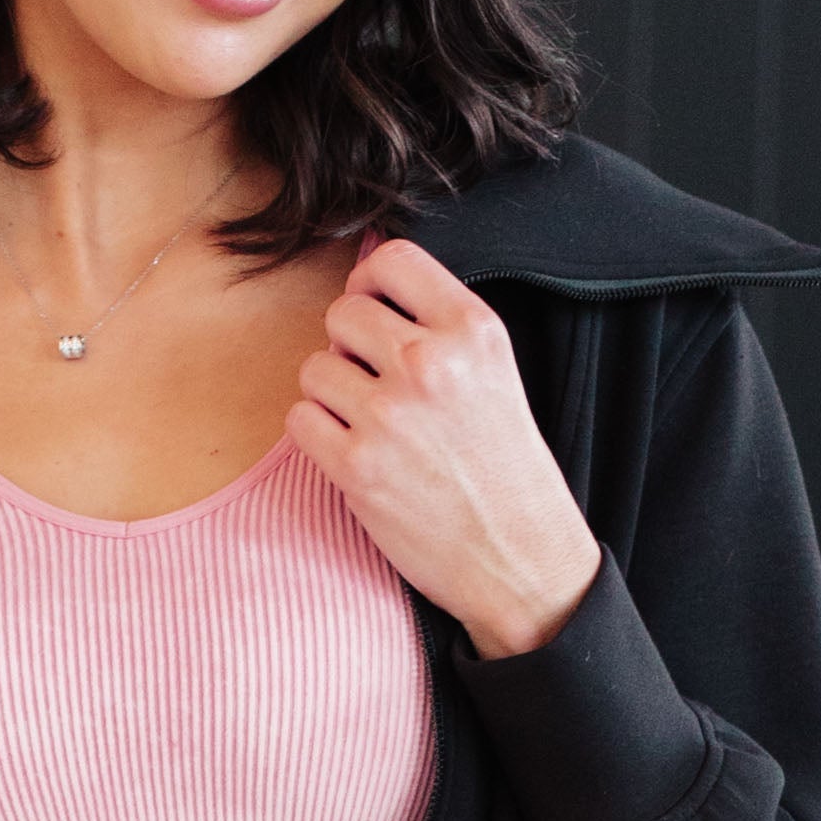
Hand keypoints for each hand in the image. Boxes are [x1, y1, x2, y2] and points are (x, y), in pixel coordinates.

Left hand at [285, 239, 603, 659]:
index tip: (372, 309)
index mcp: (472, 331)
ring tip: (368, 423)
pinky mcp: (357, 467)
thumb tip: (369, 288)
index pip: (392, 260)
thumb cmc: (507, 472)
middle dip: (349, 344)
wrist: (519, 561)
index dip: (368, 281)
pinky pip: (301, 418)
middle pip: (343, 311)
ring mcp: (389, 415)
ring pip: (315, 366)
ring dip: (331, 393)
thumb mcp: (495, 375)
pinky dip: (316, 434)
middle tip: (373, 381)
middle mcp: (430, 363)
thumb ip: (440, 327)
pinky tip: (351, 451)